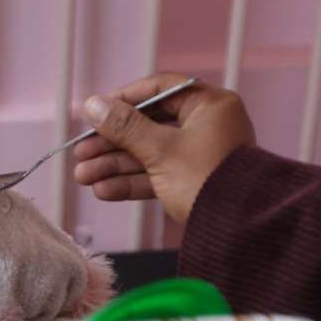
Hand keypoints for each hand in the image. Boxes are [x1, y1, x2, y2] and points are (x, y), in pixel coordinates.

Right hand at [74, 73, 255, 222]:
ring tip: (83, 176)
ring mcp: (199, 155)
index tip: (94, 112)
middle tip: (81, 152)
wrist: (240, 230)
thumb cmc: (207, 180)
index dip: (123, 100)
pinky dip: (132, 182)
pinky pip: (157, 175)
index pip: (159, 90)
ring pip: (149, 154)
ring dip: (115, 165)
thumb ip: (124, 127)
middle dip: (111, 143)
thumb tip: (92, 105)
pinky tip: (102, 189)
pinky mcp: (192, 181)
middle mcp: (205, 126)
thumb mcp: (161, 150)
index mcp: (209, 105)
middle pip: (148, 125)